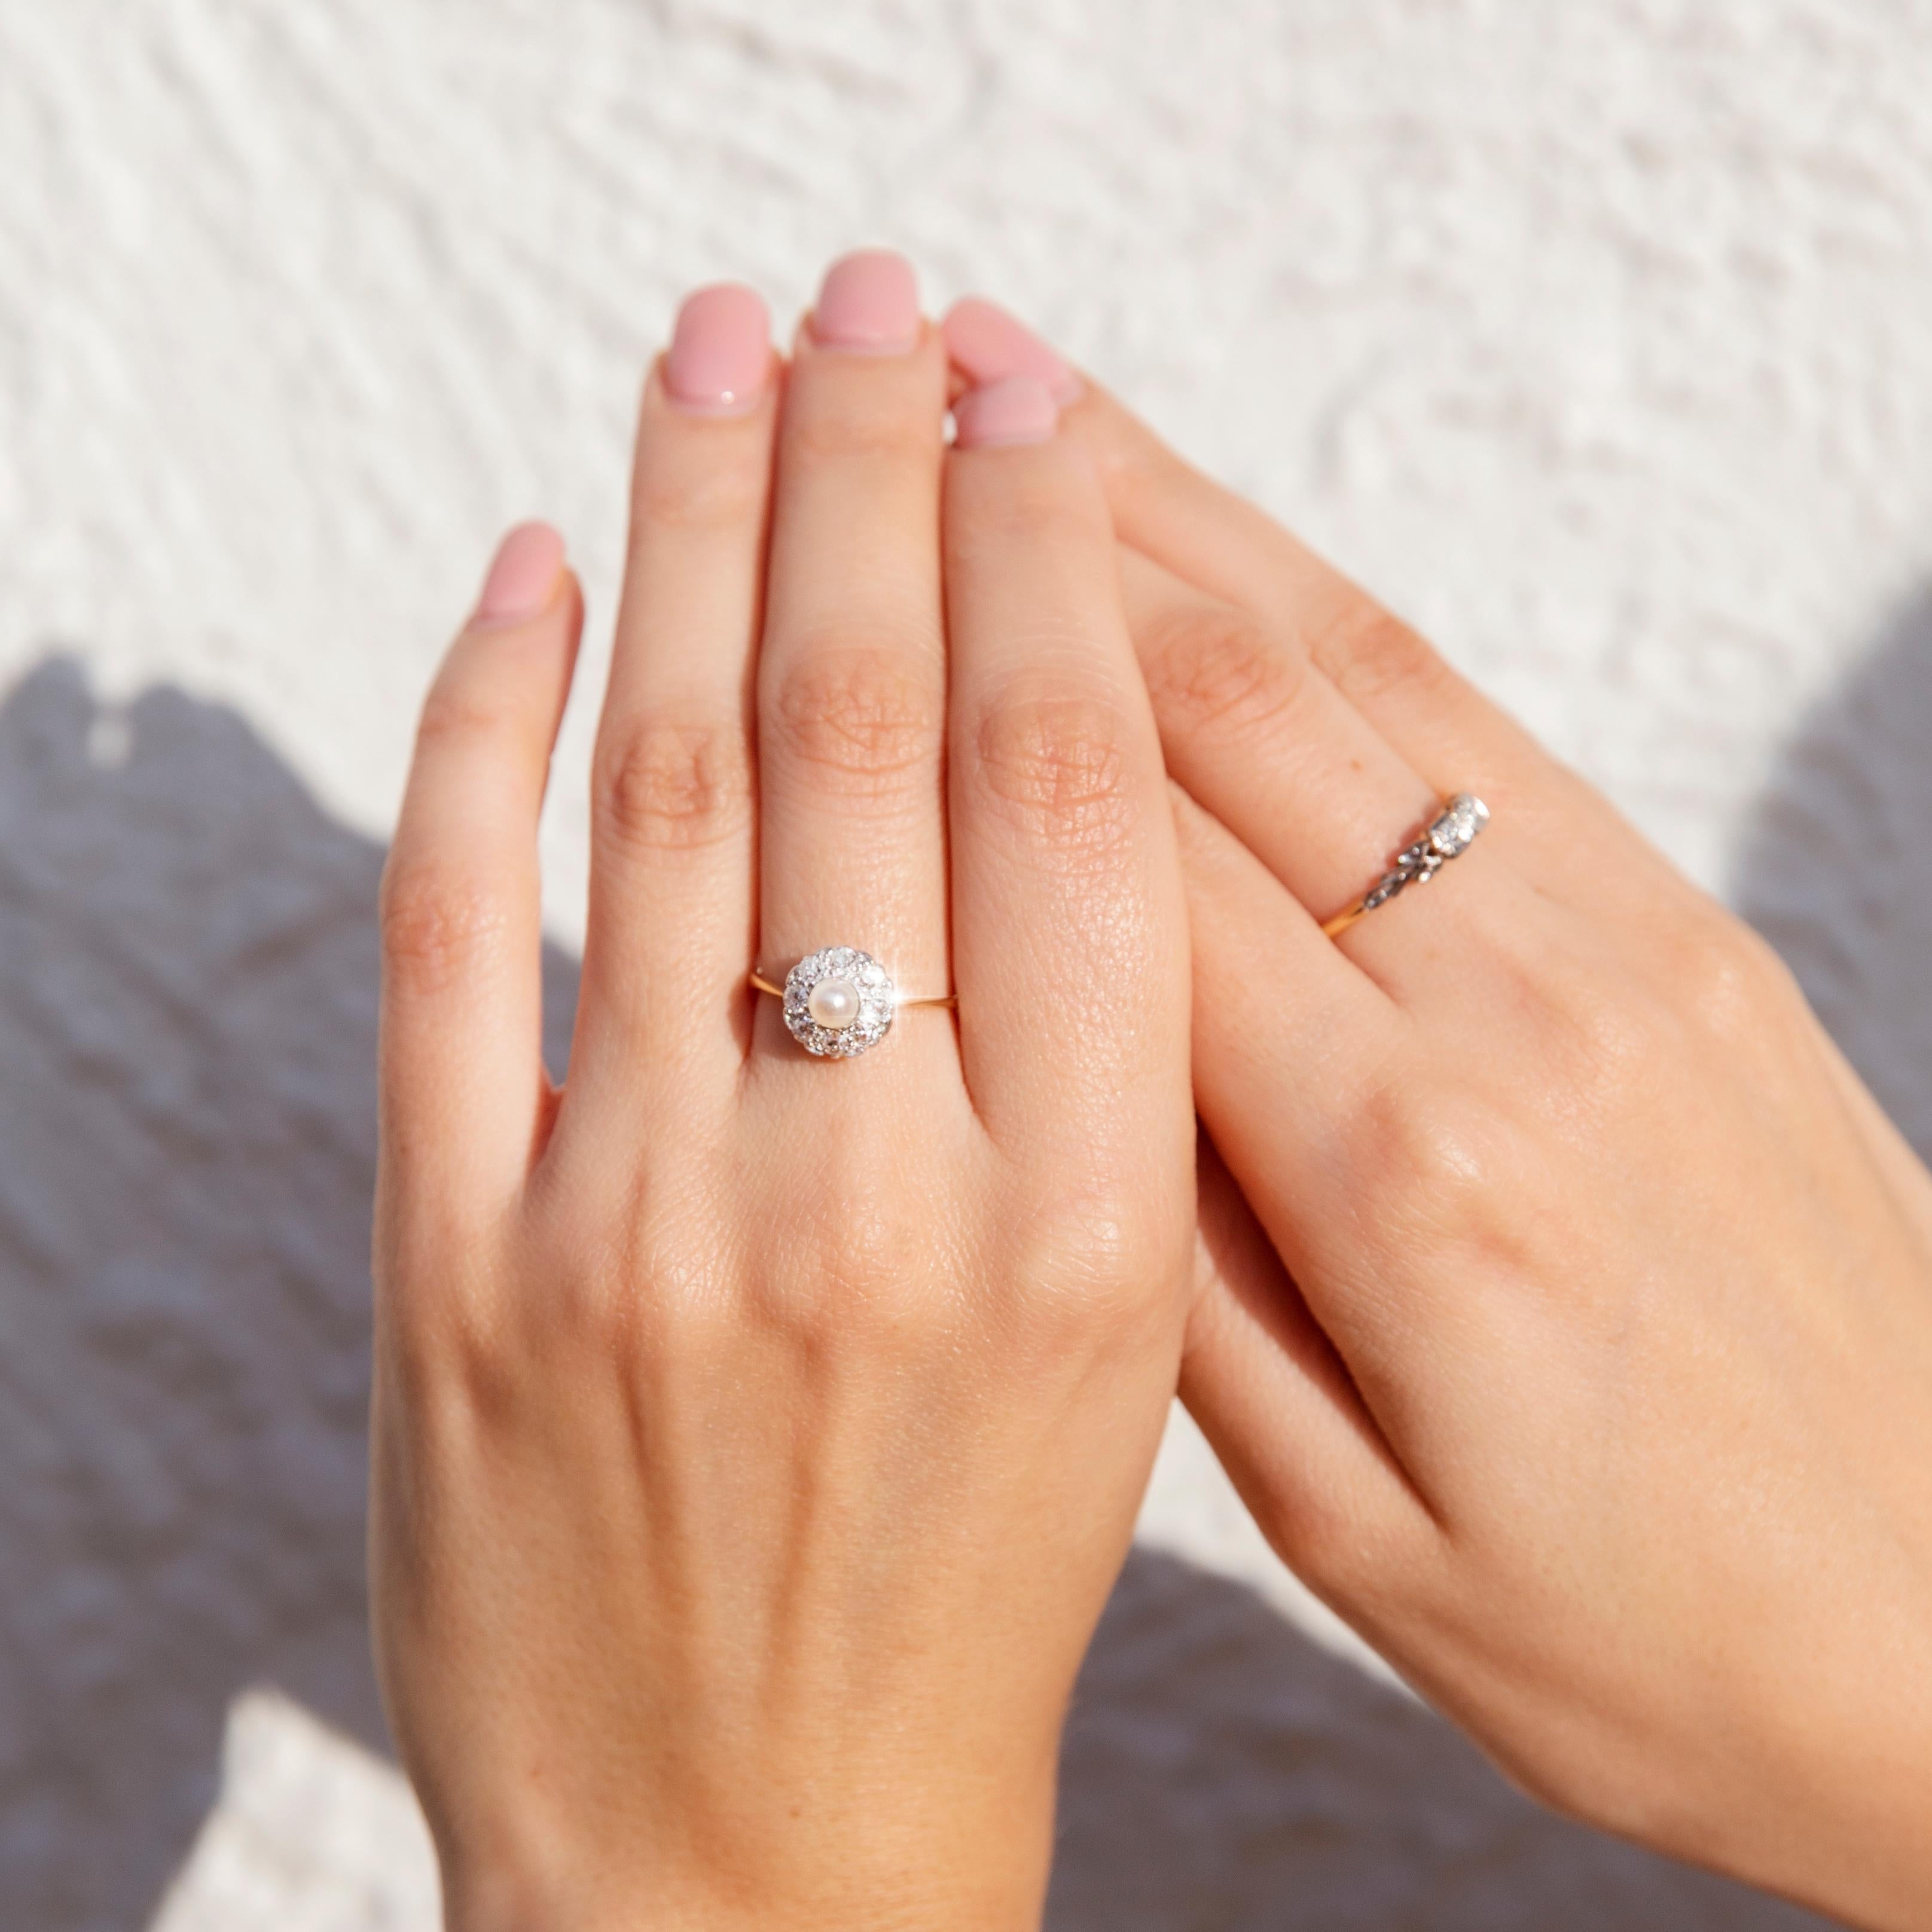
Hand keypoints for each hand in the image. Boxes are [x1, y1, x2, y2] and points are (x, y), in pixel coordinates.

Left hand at [370, 263, 1193, 1930]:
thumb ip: (1083, 1075)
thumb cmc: (958, 1604)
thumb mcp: (1119, 1349)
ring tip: (715, 357)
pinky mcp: (462, 1270)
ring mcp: (646, 1230)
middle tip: (874, 299)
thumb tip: (1026, 771)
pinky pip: (457, 933)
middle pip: (874, 739)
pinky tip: (535, 570)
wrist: (748, 1863)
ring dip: (695, 534)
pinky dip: (485, 724)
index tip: (1027, 389)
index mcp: (1090, 1228)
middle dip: (877, 475)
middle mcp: (878, 1203)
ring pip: (675, 786)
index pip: (1071, 794)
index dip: (1047, 552)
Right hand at [943, 303, 1931, 1928]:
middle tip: (893, 387)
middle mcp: (1509, 1014)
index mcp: (1402, 1178)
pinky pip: (1464, 720)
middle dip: (1040, 537)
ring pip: (1345, 672)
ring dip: (1175, 521)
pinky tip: (1222, 538)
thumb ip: (1190, 1287)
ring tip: (1025, 398)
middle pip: (1224, 714)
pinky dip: (1323, 602)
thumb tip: (1047, 1072)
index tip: (841, 555)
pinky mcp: (1675, 927)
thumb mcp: (1361, 1531)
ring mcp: (1613, 944)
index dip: (967, 688)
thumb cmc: (1644, 1632)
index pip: (1120, 872)